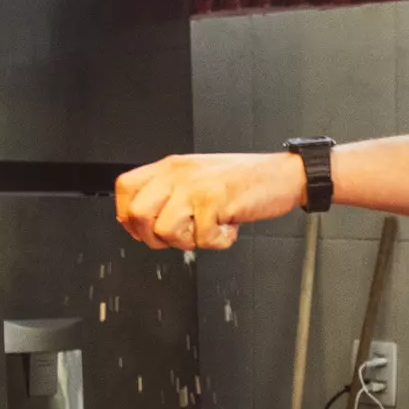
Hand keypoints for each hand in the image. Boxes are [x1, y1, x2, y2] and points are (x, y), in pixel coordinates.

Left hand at [115, 153, 307, 249]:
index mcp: (171, 167)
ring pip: (165, 231)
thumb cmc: (244, 179)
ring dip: (188, 242)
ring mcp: (196, 187)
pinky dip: (218, 241)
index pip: (126, 188)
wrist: (282, 174)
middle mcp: (179, 174)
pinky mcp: (216, 202)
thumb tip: (141, 220)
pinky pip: (202, 237)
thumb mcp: (198, 177)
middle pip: (137, 214)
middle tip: (180, 236)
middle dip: (154, 237)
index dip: (128, 216)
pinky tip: (229, 226)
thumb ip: (170, 193)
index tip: (144, 228)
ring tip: (208, 230)